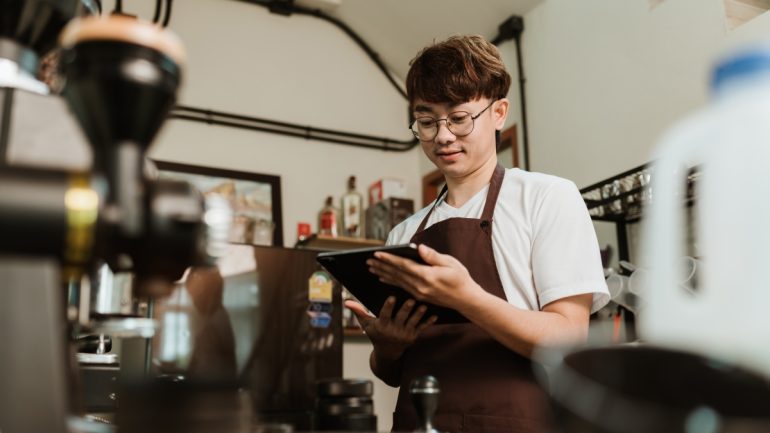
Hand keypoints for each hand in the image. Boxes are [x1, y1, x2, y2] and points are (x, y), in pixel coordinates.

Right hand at [344, 296, 435, 359]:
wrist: (388, 354)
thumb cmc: (376, 335)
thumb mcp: (366, 325)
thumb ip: (358, 312)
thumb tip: (346, 302)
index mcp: (382, 326)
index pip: (385, 315)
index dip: (388, 306)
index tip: (391, 297)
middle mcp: (394, 330)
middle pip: (401, 318)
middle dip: (406, 309)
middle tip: (411, 299)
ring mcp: (405, 334)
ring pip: (413, 323)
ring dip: (419, 314)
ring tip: (423, 306)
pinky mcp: (414, 336)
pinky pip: (422, 328)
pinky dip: (428, 322)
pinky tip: (434, 315)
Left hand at [367, 244, 482, 308]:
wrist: (466, 299)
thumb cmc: (460, 278)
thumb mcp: (451, 263)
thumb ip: (433, 256)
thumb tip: (419, 248)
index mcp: (427, 276)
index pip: (404, 266)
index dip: (389, 259)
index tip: (377, 254)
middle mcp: (420, 286)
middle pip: (397, 274)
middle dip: (381, 266)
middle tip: (368, 260)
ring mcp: (419, 293)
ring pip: (397, 281)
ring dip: (383, 273)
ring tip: (371, 268)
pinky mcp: (419, 296)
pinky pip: (401, 287)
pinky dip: (391, 281)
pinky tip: (383, 278)